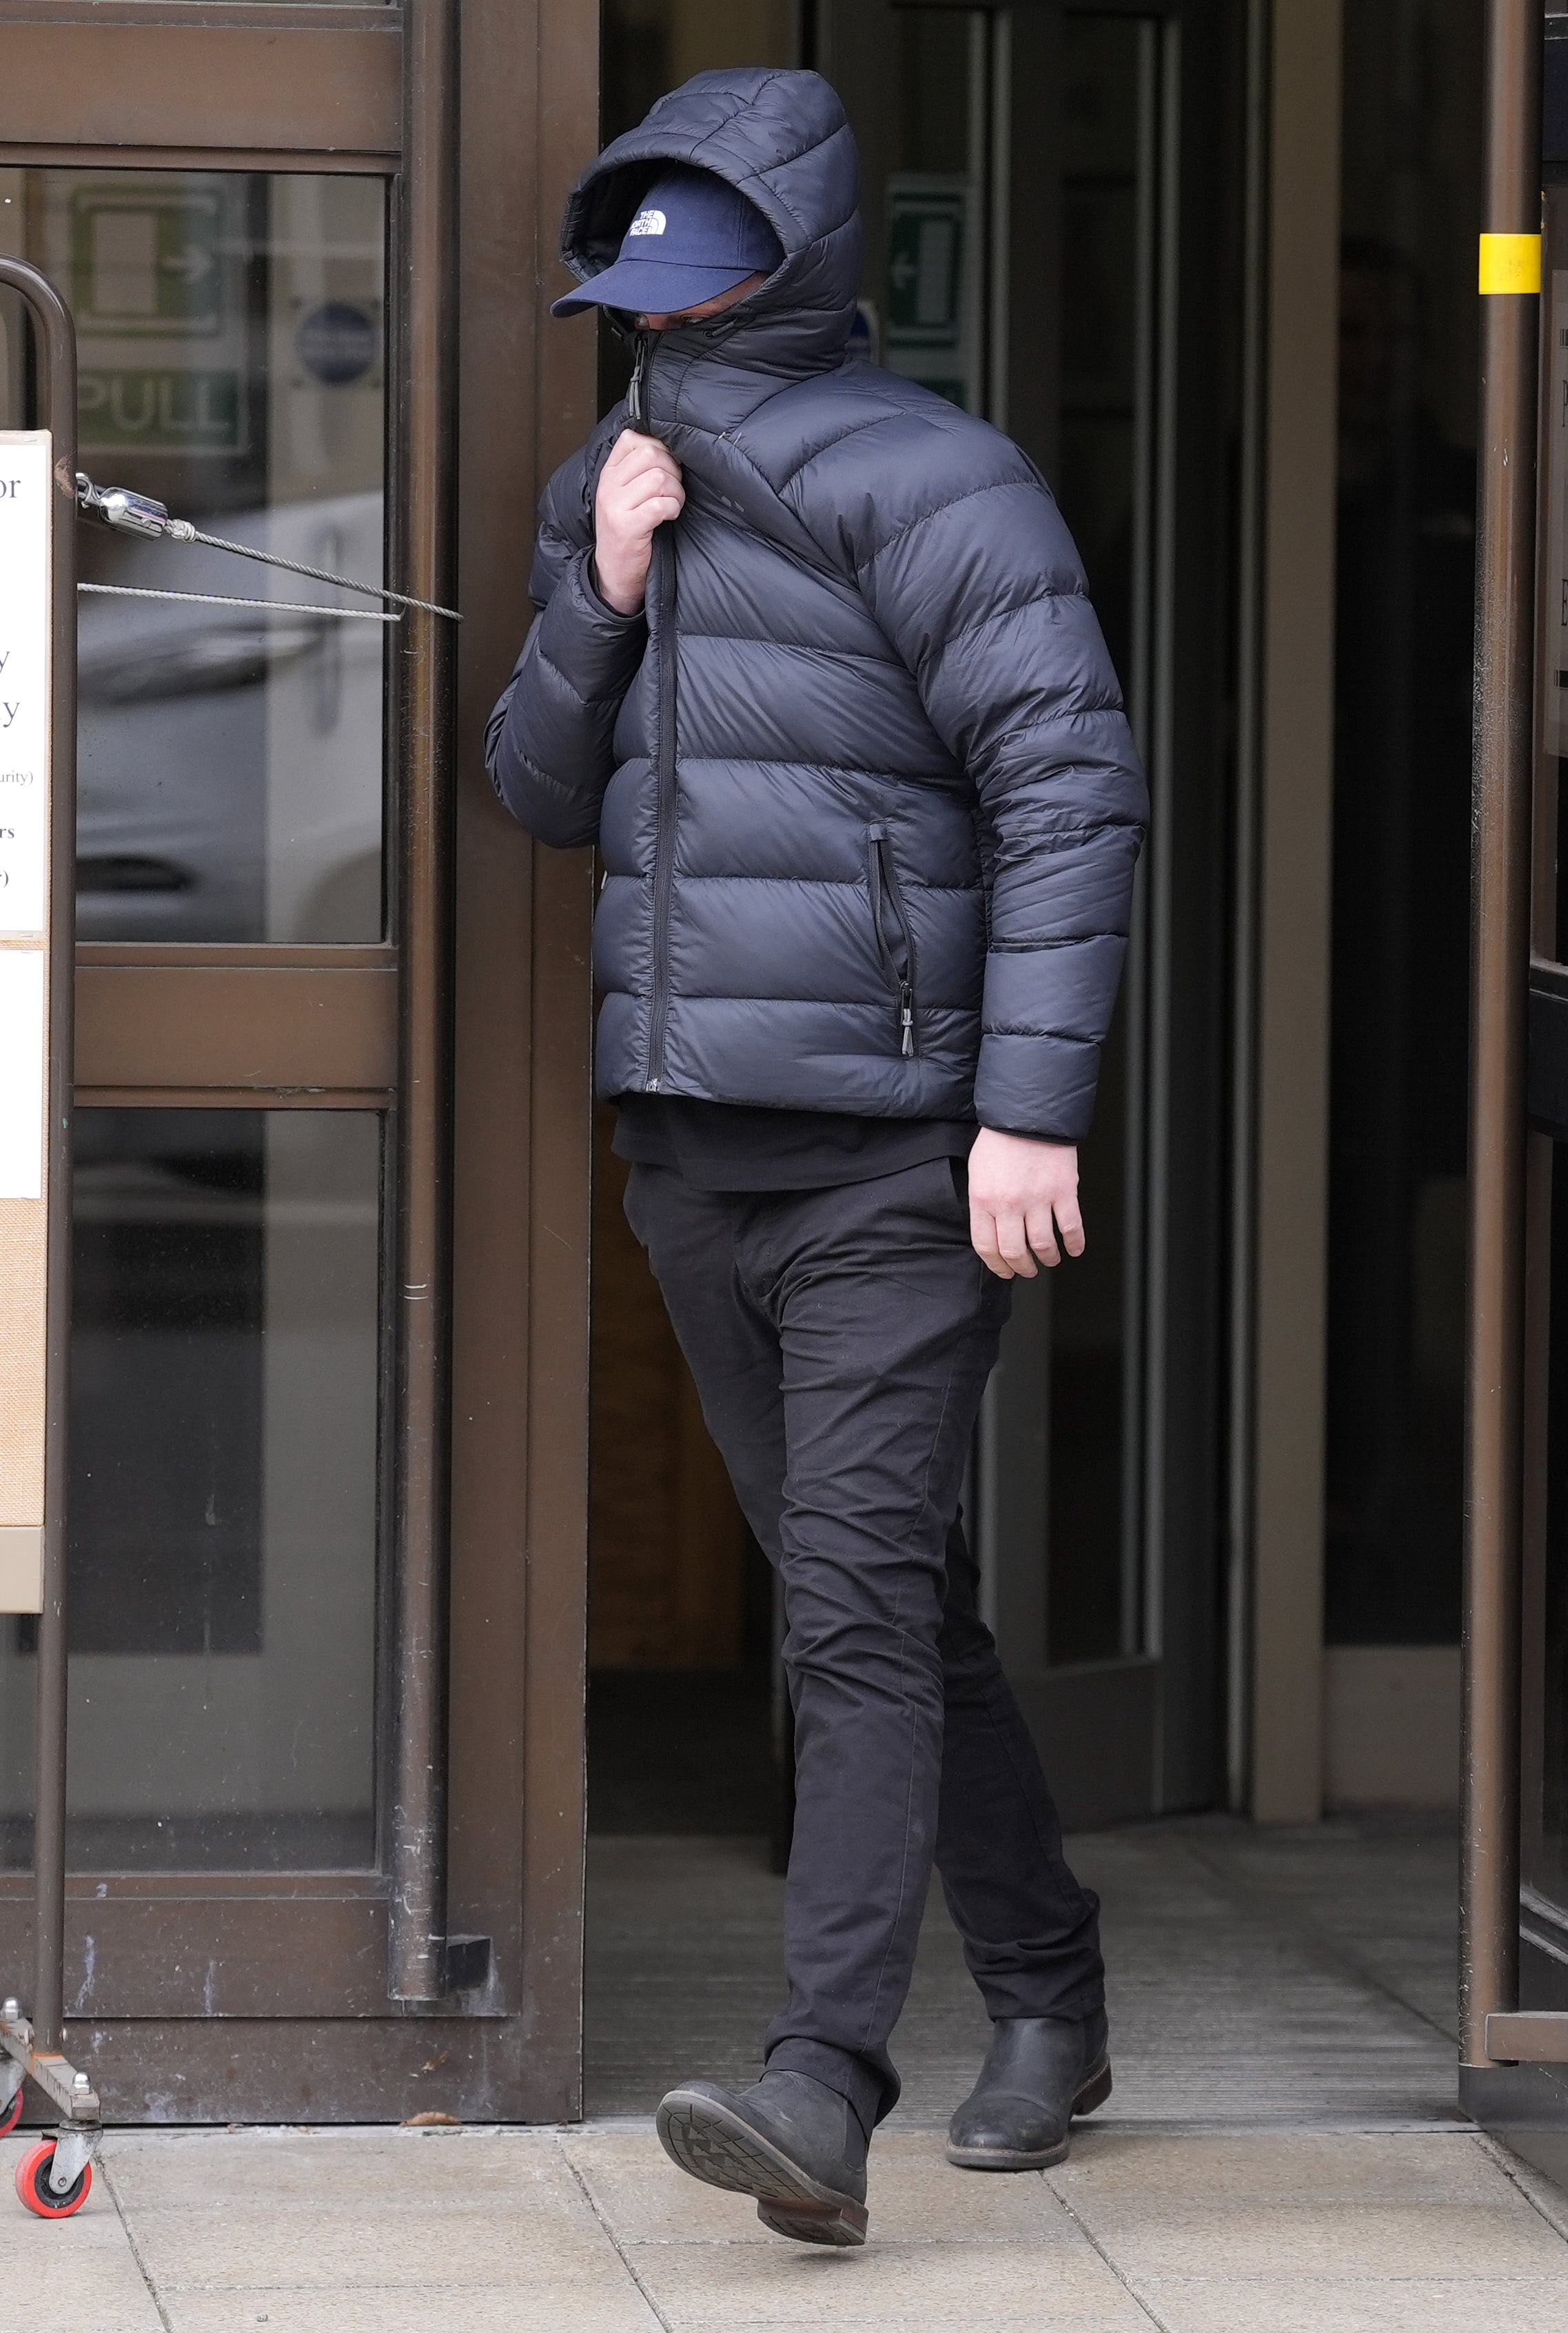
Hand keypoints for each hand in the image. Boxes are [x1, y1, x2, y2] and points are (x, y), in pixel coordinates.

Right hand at [593, 428, 684, 612]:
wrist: (614, 574)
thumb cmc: (628, 533)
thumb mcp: (625, 496)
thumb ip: (638, 471)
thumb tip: (670, 446)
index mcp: (609, 473)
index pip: (633, 438)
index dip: (659, 447)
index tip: (667, 466)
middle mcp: (608, 485)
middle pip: (650, 454)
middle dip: (673, 470)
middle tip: (674, 490)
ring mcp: (615, 506)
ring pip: (659, 478)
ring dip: (675, 492)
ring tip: (672, 505)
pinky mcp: (627, 527)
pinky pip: (660, 504)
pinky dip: (672, 509)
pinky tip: (669, 517)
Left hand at [967, 1128, 1083, 1278]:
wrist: (1028, 1114)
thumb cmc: (1001, 1141)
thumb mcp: (977, 1173)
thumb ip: (983, 1203)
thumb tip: (991, 1230)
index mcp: (983, 1200)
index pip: (986, 1246)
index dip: (996, 1265)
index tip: (1004, 1270)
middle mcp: (1009, 1204)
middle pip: (1014, 1251)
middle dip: (1021, 1267)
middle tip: (1027, 1270)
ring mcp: (1038, 1199)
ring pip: (1043, 1245)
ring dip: (1047, 1258)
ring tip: (1049, 1260)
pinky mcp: (1063, 1191)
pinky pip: (1070, 1227)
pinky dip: (1074, 1243)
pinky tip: (1074, 1249)